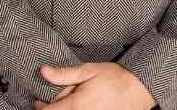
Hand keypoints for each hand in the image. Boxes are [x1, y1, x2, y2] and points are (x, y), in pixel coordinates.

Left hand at [35, 62, 154, 109]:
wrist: (138, 90)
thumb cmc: (113, 78)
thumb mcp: (88, 71)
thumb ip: (64, 74)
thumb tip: (43, 71)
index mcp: (76, 105)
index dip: (41, 108)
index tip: (38, 102)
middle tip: (51, 102)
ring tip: (67, 103)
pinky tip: (78, 106)